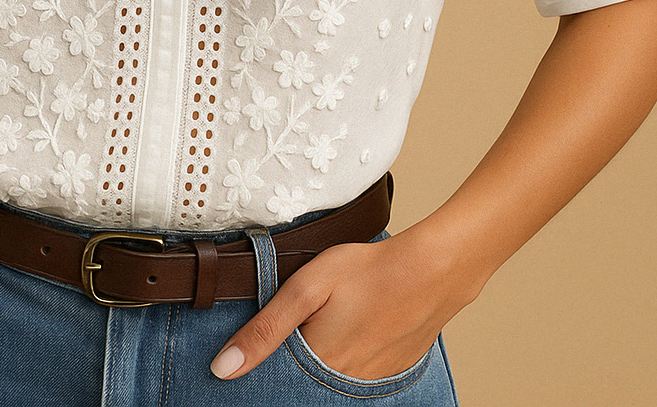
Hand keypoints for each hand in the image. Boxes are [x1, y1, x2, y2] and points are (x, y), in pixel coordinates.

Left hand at [209, 222, 474, 380]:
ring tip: (331, 321)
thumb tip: (223, 368)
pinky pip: (356, 377)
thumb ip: (265, 329)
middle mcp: (342, 385)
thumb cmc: (367, 271)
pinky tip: (351, 329)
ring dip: (319, 361)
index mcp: (317, 365)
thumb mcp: (306, 288)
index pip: (275, 381)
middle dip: (290, 365)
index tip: (257, 349)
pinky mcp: (389, 373)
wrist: (433, 271)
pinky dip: (345, 359)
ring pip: (329, 381)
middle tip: (307, 320)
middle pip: (302, 383)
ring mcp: (369, 383)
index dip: (263, 365)